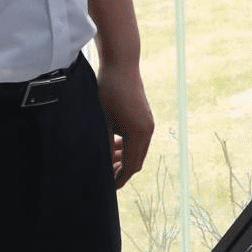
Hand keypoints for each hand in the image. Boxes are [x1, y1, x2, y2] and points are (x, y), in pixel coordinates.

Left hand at [98, 62, 154, 186]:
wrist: (122, 65)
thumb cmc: (109, 91)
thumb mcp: (103, 121)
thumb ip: (106, 145)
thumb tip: (105, 166)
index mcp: (138, 134)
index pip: (131, 166)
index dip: (120, 178)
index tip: (109, 187)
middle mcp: (148, 131)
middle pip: (137, 161)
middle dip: (123, 171)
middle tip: (106, 176)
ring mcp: (148, 123)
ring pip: (138, 150)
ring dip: (125, 158)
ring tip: (109, 161)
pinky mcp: (145, 117)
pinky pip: (139, 139)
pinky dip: (128, 146)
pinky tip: (115, 145)